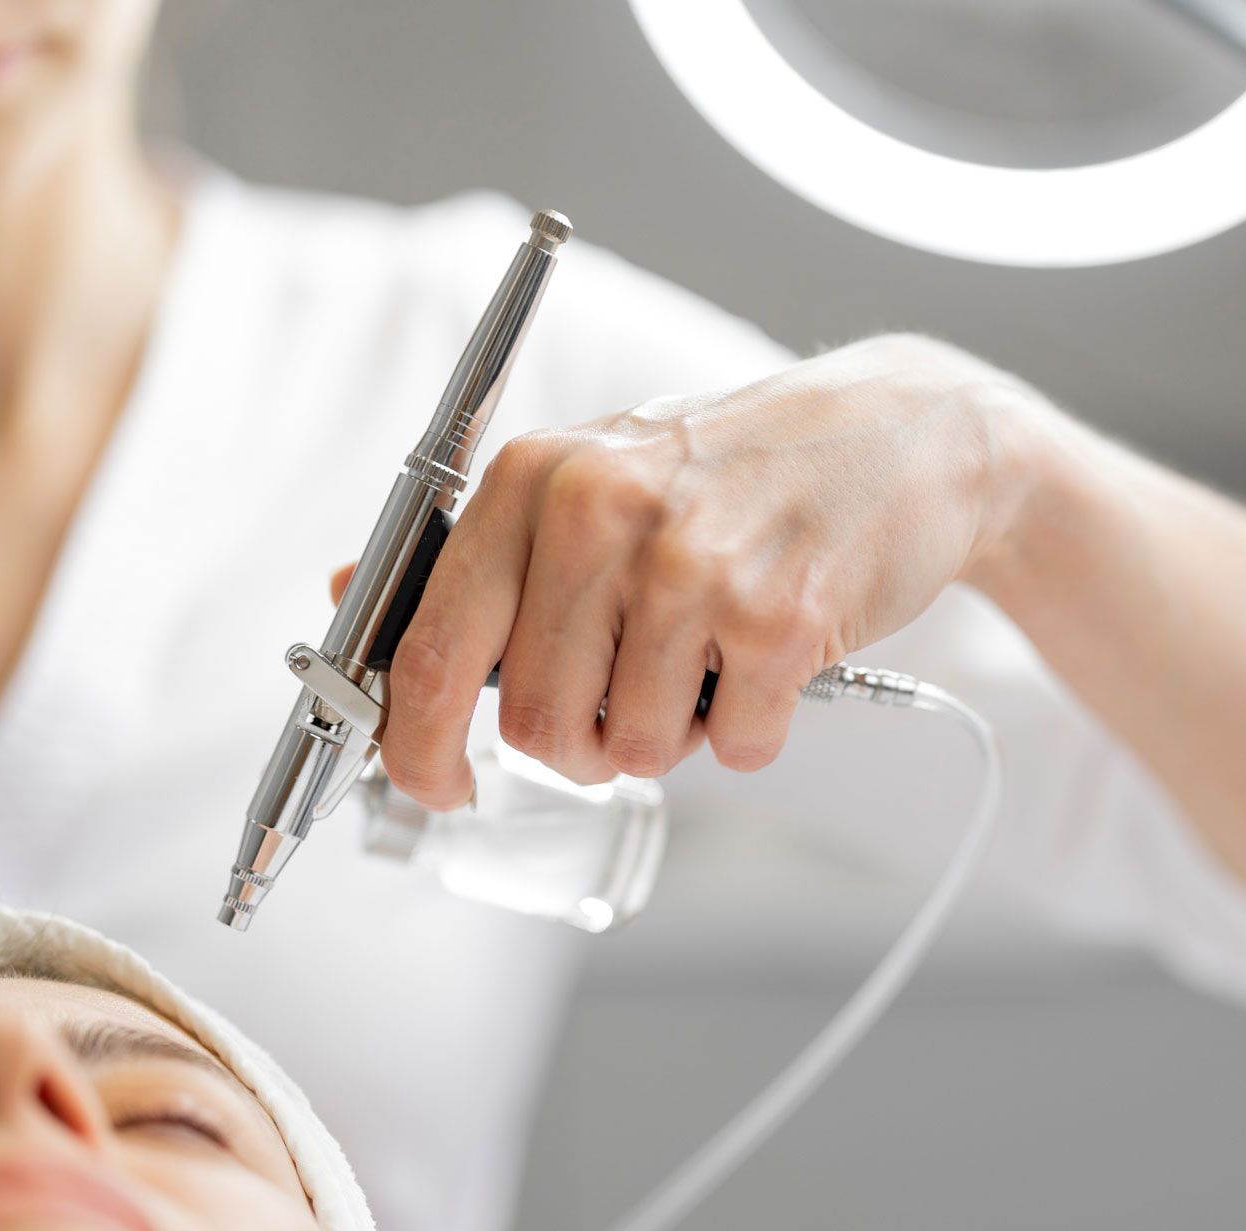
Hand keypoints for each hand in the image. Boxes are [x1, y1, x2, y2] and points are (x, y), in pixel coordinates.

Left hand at [361, 334, 1045, 808]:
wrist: (900, 434)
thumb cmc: (723, 472)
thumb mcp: (581, 479)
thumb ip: (469, 553)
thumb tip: (346, 599)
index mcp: (532, 481)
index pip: (433, 649)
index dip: (417, 745)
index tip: (436, 781)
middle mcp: (600, 514)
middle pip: (537, 725)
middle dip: (577, 743)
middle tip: (624, 696)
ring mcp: (694, 567)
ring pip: (631, 750)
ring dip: (669, 734)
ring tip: (705, 656)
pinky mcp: (781, 620)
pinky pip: (732, 749)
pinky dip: (749, 729)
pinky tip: (769, 655)